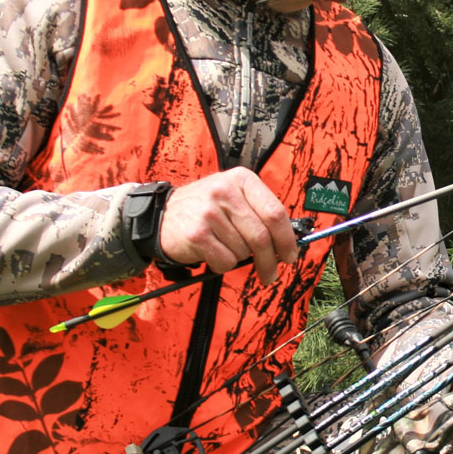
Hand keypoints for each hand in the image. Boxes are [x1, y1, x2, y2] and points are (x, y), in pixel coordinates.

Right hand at [156, 167, 297, 283]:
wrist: (162, 216)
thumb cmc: (205, 209)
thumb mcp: (233, 197)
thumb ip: (260, 212)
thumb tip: (289, 242)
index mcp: (242, 179)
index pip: (275, 212)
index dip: (287, 239)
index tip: (290, 255)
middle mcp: (225, 192)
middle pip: (262, 236)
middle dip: (270, 261)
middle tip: (270, 274)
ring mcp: (209, 212)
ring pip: (244, 251)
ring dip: (239, 258)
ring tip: (225, 248)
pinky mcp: (197, 234)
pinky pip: (225, 261)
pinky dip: (223, 265)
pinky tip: (212, 253)